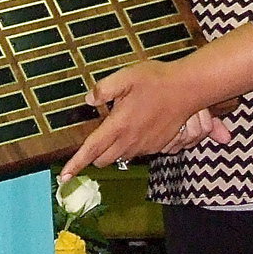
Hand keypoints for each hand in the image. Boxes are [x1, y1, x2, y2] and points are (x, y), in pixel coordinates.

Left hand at [58, 60, 231, 181]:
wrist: (189, 89)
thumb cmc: (156, 80)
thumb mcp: (126, 76)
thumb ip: (104, 89)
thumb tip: (88, 99)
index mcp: (119, 125)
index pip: (91, 150)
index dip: (75, 164)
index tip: (63, 177)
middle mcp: (131, 140)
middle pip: (103, 160)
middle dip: (94, 155)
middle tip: (96, 137)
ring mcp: (146, 146)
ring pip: (121, 157)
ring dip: (114, 149)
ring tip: (121, 125)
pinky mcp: (158, 146)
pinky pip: (137, 152)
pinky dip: (131, 145)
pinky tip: (137, 126)